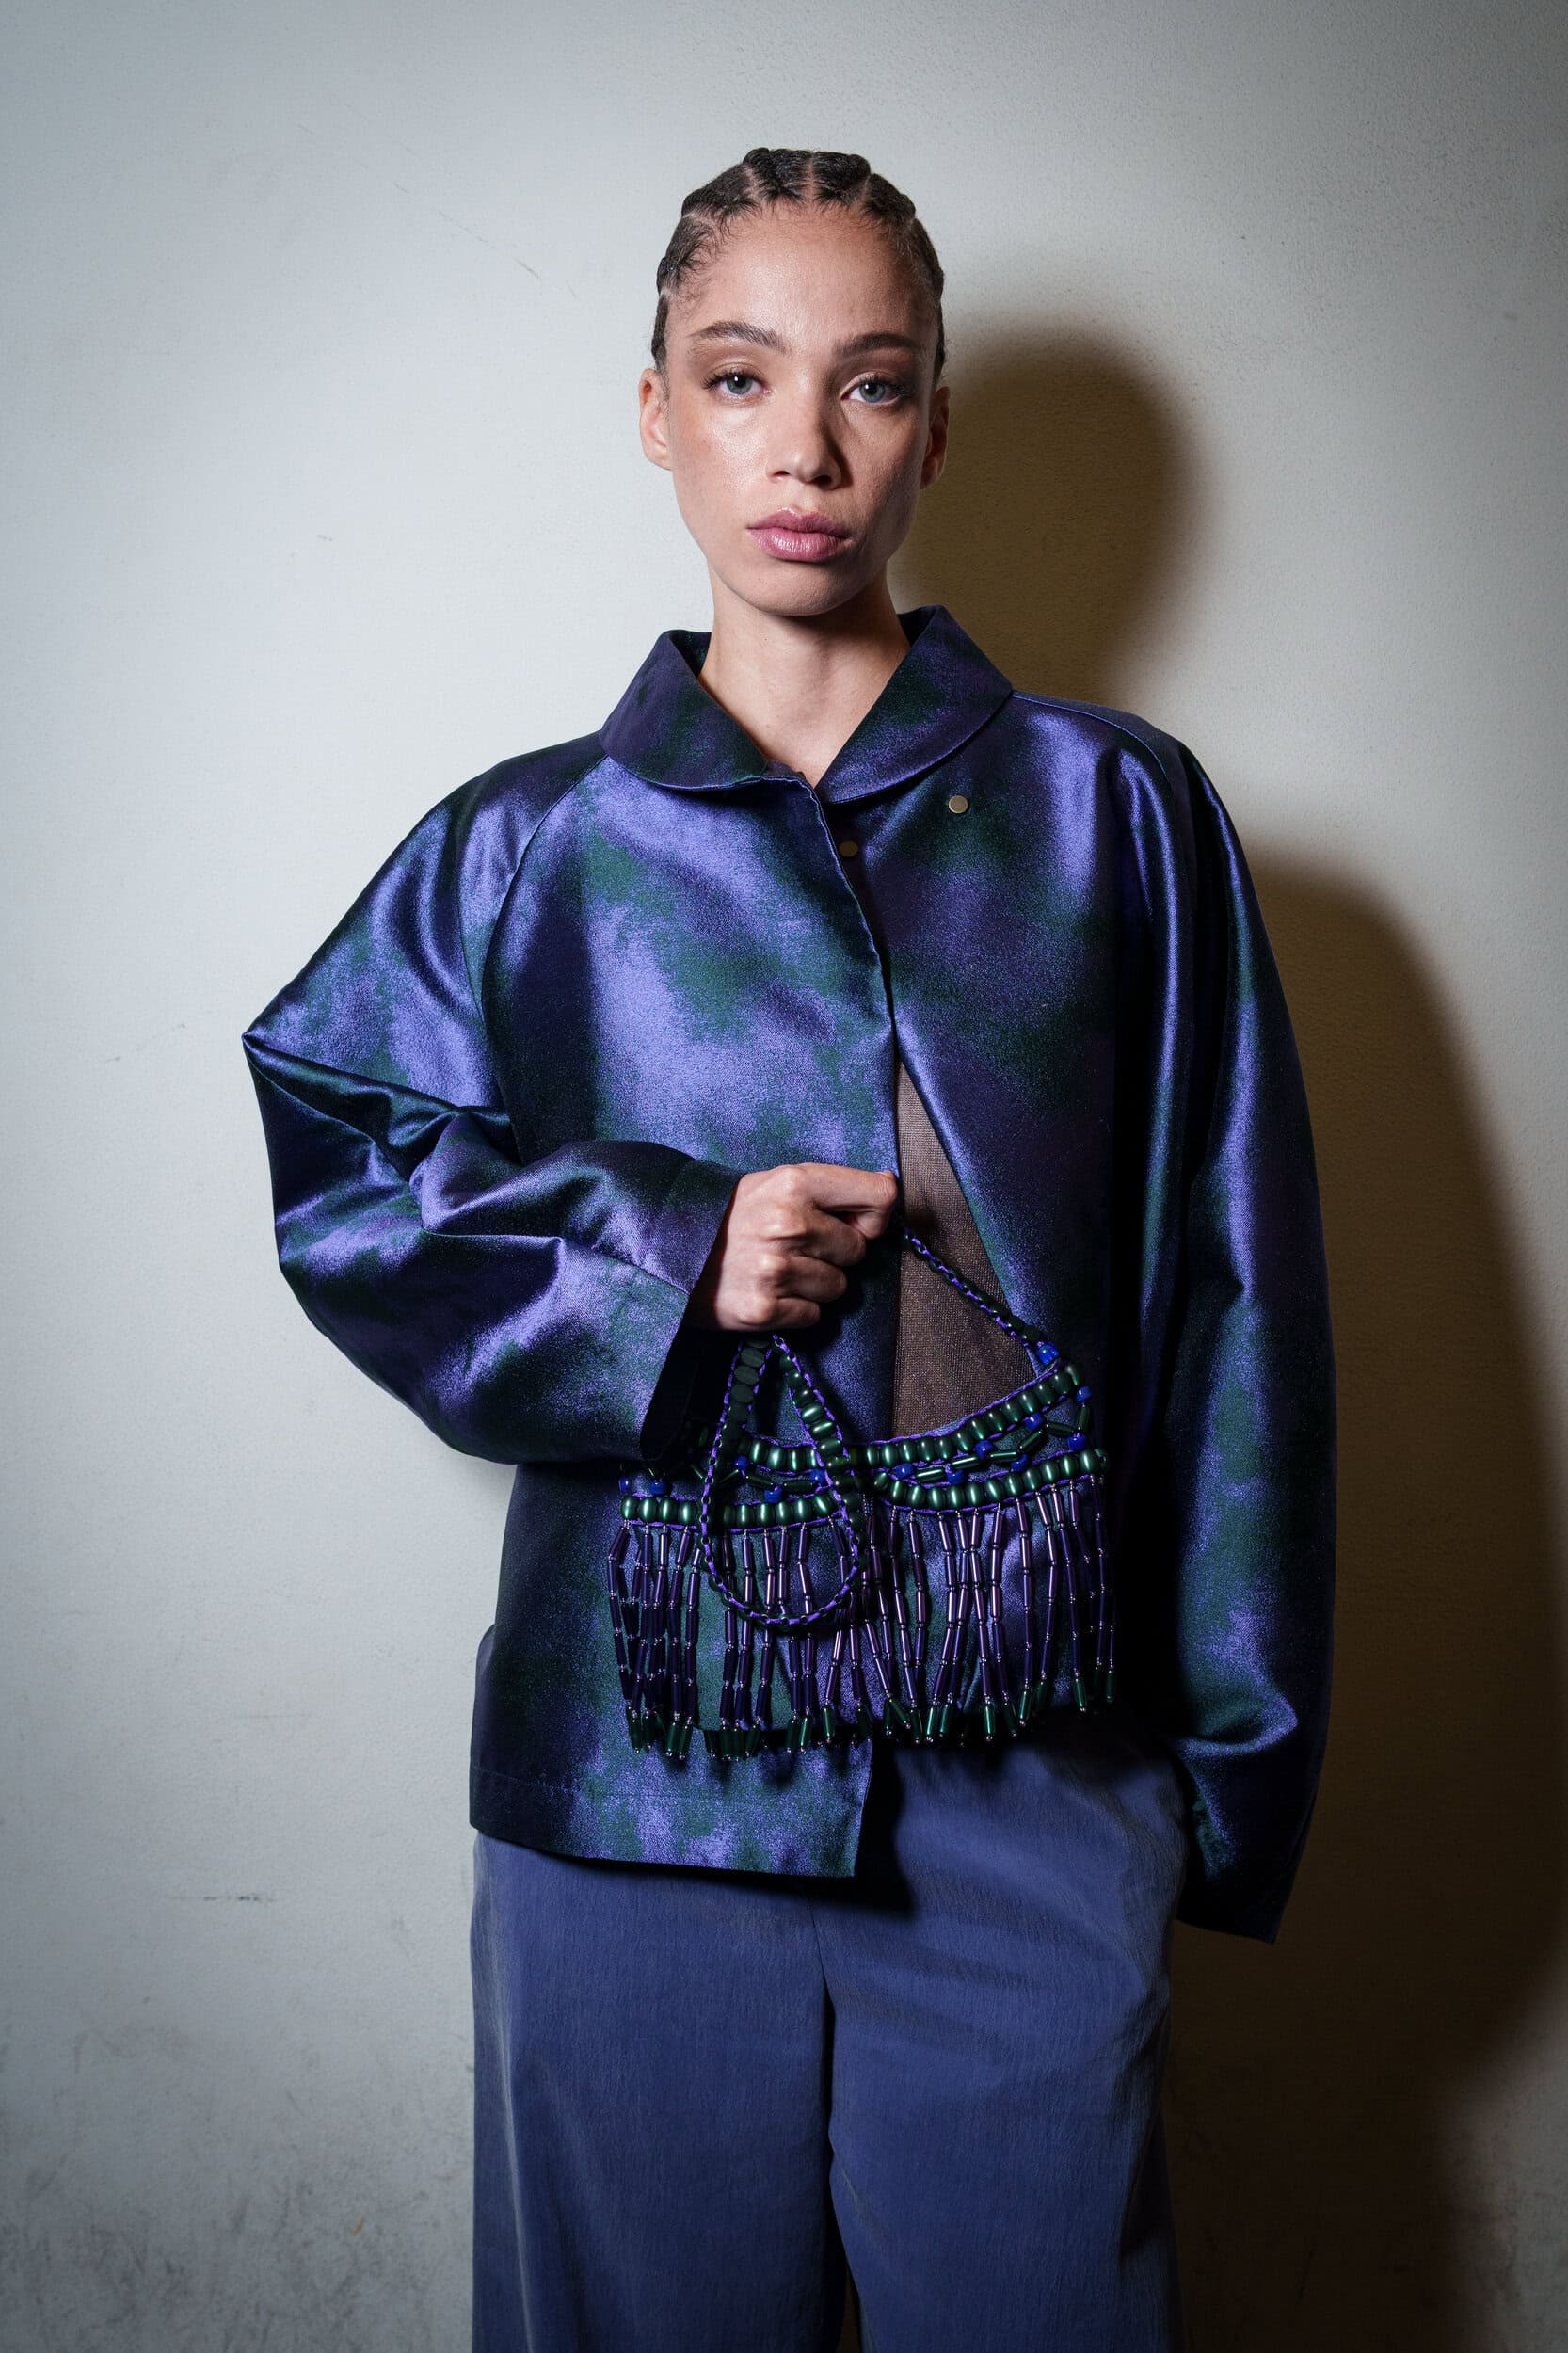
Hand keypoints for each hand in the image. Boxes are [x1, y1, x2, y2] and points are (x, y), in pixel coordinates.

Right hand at [686, 1161, 899, 1332]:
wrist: (666, 1250)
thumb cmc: (730, 1216)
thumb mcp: (775, 1183)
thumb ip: (830, 1189)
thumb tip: (889, 1192)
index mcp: (795, 1182)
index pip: (881, 1197)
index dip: (875, 1216)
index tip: (855, 1222)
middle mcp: (789, 1223)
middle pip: (858, 1250)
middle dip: (835, 1253)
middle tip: (797, 1248)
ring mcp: (776, 1269)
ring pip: (839, 1287)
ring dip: (816, 1284)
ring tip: (779, 1270)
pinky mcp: (764, 1309)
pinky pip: (814, 1315)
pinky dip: (796, 1309)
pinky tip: (769, 1292)